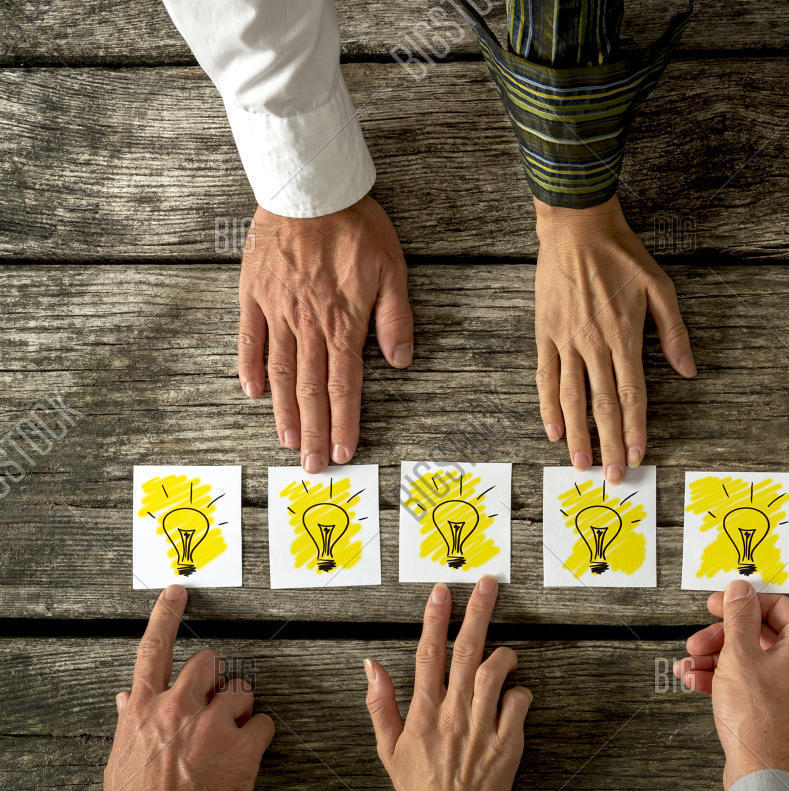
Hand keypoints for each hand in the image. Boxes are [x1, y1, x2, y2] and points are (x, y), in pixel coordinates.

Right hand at [105, 585, 273, 790]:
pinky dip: (261, 734)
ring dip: (241, 708)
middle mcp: (179, 707)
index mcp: (144, 709)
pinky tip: (249, 751)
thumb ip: (127, 723)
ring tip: (231, 735)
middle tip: (217, 699)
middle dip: (217, 676)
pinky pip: (265, 722)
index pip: (152, 650)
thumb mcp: (120, 759)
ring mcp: (213, 723)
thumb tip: (125, 699)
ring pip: (242, 690)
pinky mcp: (244, 744)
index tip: (178, 592)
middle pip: (209, 663)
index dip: (166, 616)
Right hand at [238, 196, 412, 473]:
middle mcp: (307, 324)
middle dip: (312, 431)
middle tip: (310, 466)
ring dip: (284, 411)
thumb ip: (395, 319)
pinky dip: (251, 368)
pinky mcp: (254, 293)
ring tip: (286, 440)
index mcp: (342, 322)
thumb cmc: (356, 226)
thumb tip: (400, 361)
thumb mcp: (393, 270)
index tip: (341, 451)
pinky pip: (249, 338)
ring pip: (280, 372)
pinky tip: (254, 393)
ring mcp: (276, 310)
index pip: (344, 386)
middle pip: (310, 389)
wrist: (309, 188)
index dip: (343, 423)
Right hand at [364, 578, 531, 790]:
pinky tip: (513, 693)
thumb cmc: (419, 790)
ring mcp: (482, 728)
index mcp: (422, 713)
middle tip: (488, 584)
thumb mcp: (388, 748)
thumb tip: (370, 665)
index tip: (442, 590)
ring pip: (496, 672)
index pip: (428, 653)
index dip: (436, 618)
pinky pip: (519, 702)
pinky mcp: (508, 743)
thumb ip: (380, 703)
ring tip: (505, 651)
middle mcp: (452, 715)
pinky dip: (519, 691)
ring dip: (503, 654)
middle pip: (466, 651)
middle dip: (477, 612)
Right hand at [533, 197, 694, 482]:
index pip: (632, 394)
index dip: (634, 428)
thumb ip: (674, 332)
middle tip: (613, 475)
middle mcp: (593, 344)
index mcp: (624, 336)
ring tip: (581, 464)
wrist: (576, 226)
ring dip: (577, 434)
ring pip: (571, 398)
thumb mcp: (660, 288)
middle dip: (608, 444)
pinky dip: (548, 406)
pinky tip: (553, 429)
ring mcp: (566, 340)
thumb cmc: (622, 255)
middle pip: (602, 405)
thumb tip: (688, 370)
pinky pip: (545, 376)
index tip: (637, 455)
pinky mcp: (545, 333)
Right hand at [672, 580, 788, 790]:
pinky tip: (696, 681)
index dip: (740, 603)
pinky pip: (753, 681)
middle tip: (696, 641)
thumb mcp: (739, 656)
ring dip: (716, 659)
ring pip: (752, 659)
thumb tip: (739, 589)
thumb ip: (738, 616)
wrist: (761, 773)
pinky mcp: (781, 706)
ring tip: (688, 665)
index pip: (777, 607)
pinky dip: (725, 679)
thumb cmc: (757, 719)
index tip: (714, 605)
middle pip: (760, 634)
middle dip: (721, 637)